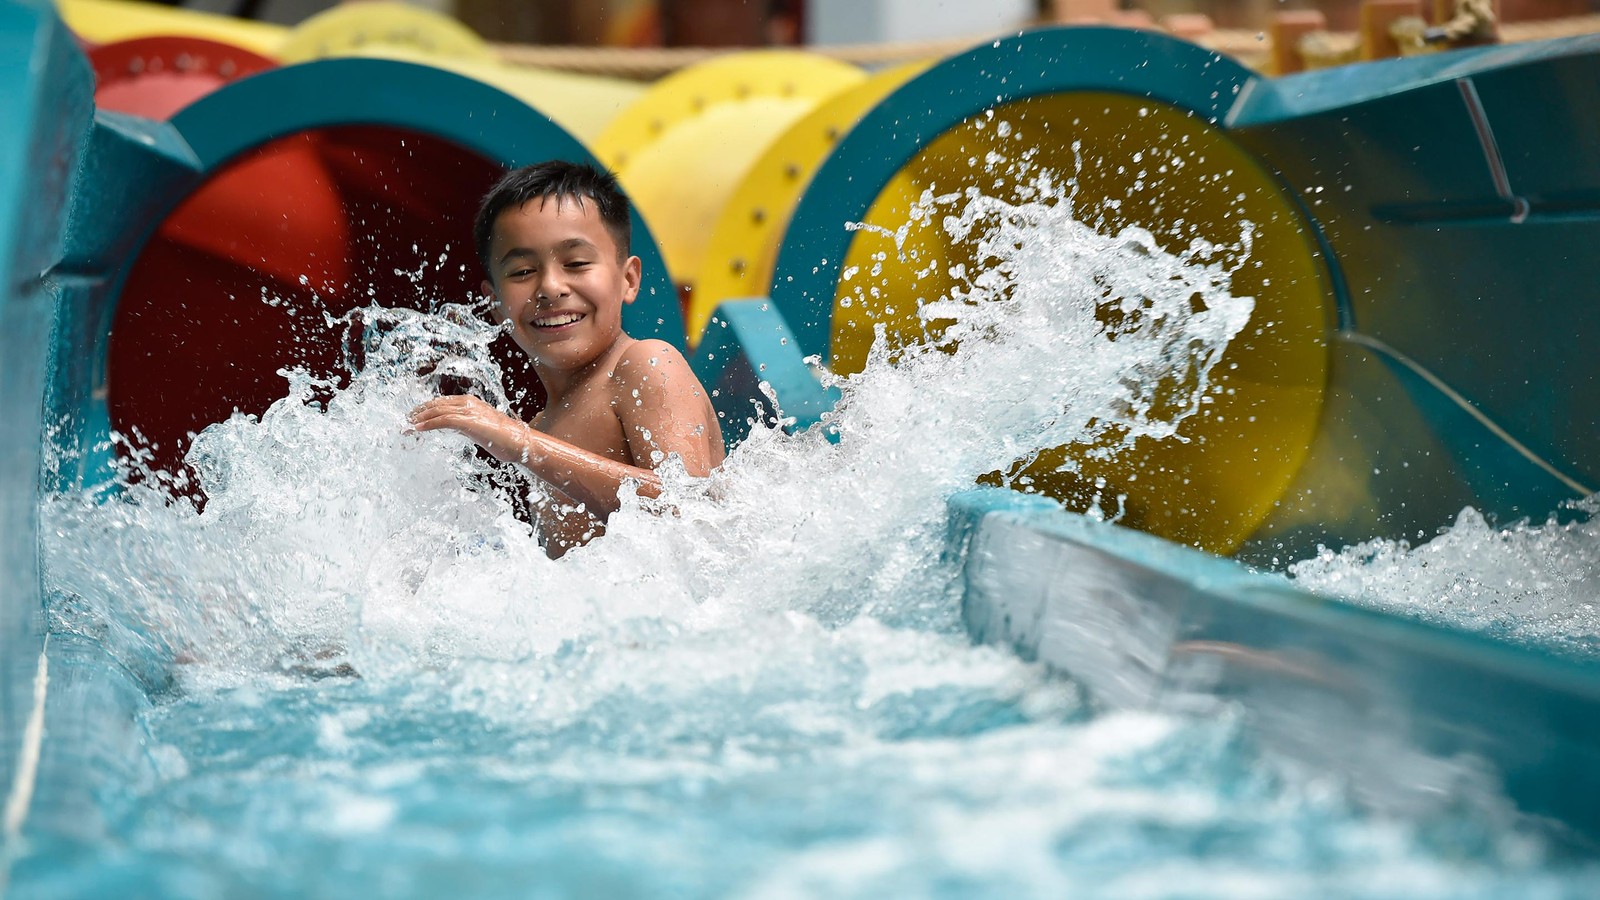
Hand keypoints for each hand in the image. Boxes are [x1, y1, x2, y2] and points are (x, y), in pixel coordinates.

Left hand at [407, 395, 532, 462]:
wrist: (521, 443)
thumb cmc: (505, 440)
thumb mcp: (482, 430)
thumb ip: (468, 426)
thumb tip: (456, 428)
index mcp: (471, 402)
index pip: (442, 402)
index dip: (426, 409)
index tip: (414, 417)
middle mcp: (469, 403)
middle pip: (436, 404)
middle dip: (418, 412)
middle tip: (404, 420)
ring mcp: (469, 411)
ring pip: (437, 410)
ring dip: (419, 418)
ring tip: (406, 425)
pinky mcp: (469, 422)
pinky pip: (443, 420)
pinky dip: (428, 424)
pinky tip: (417, 429)